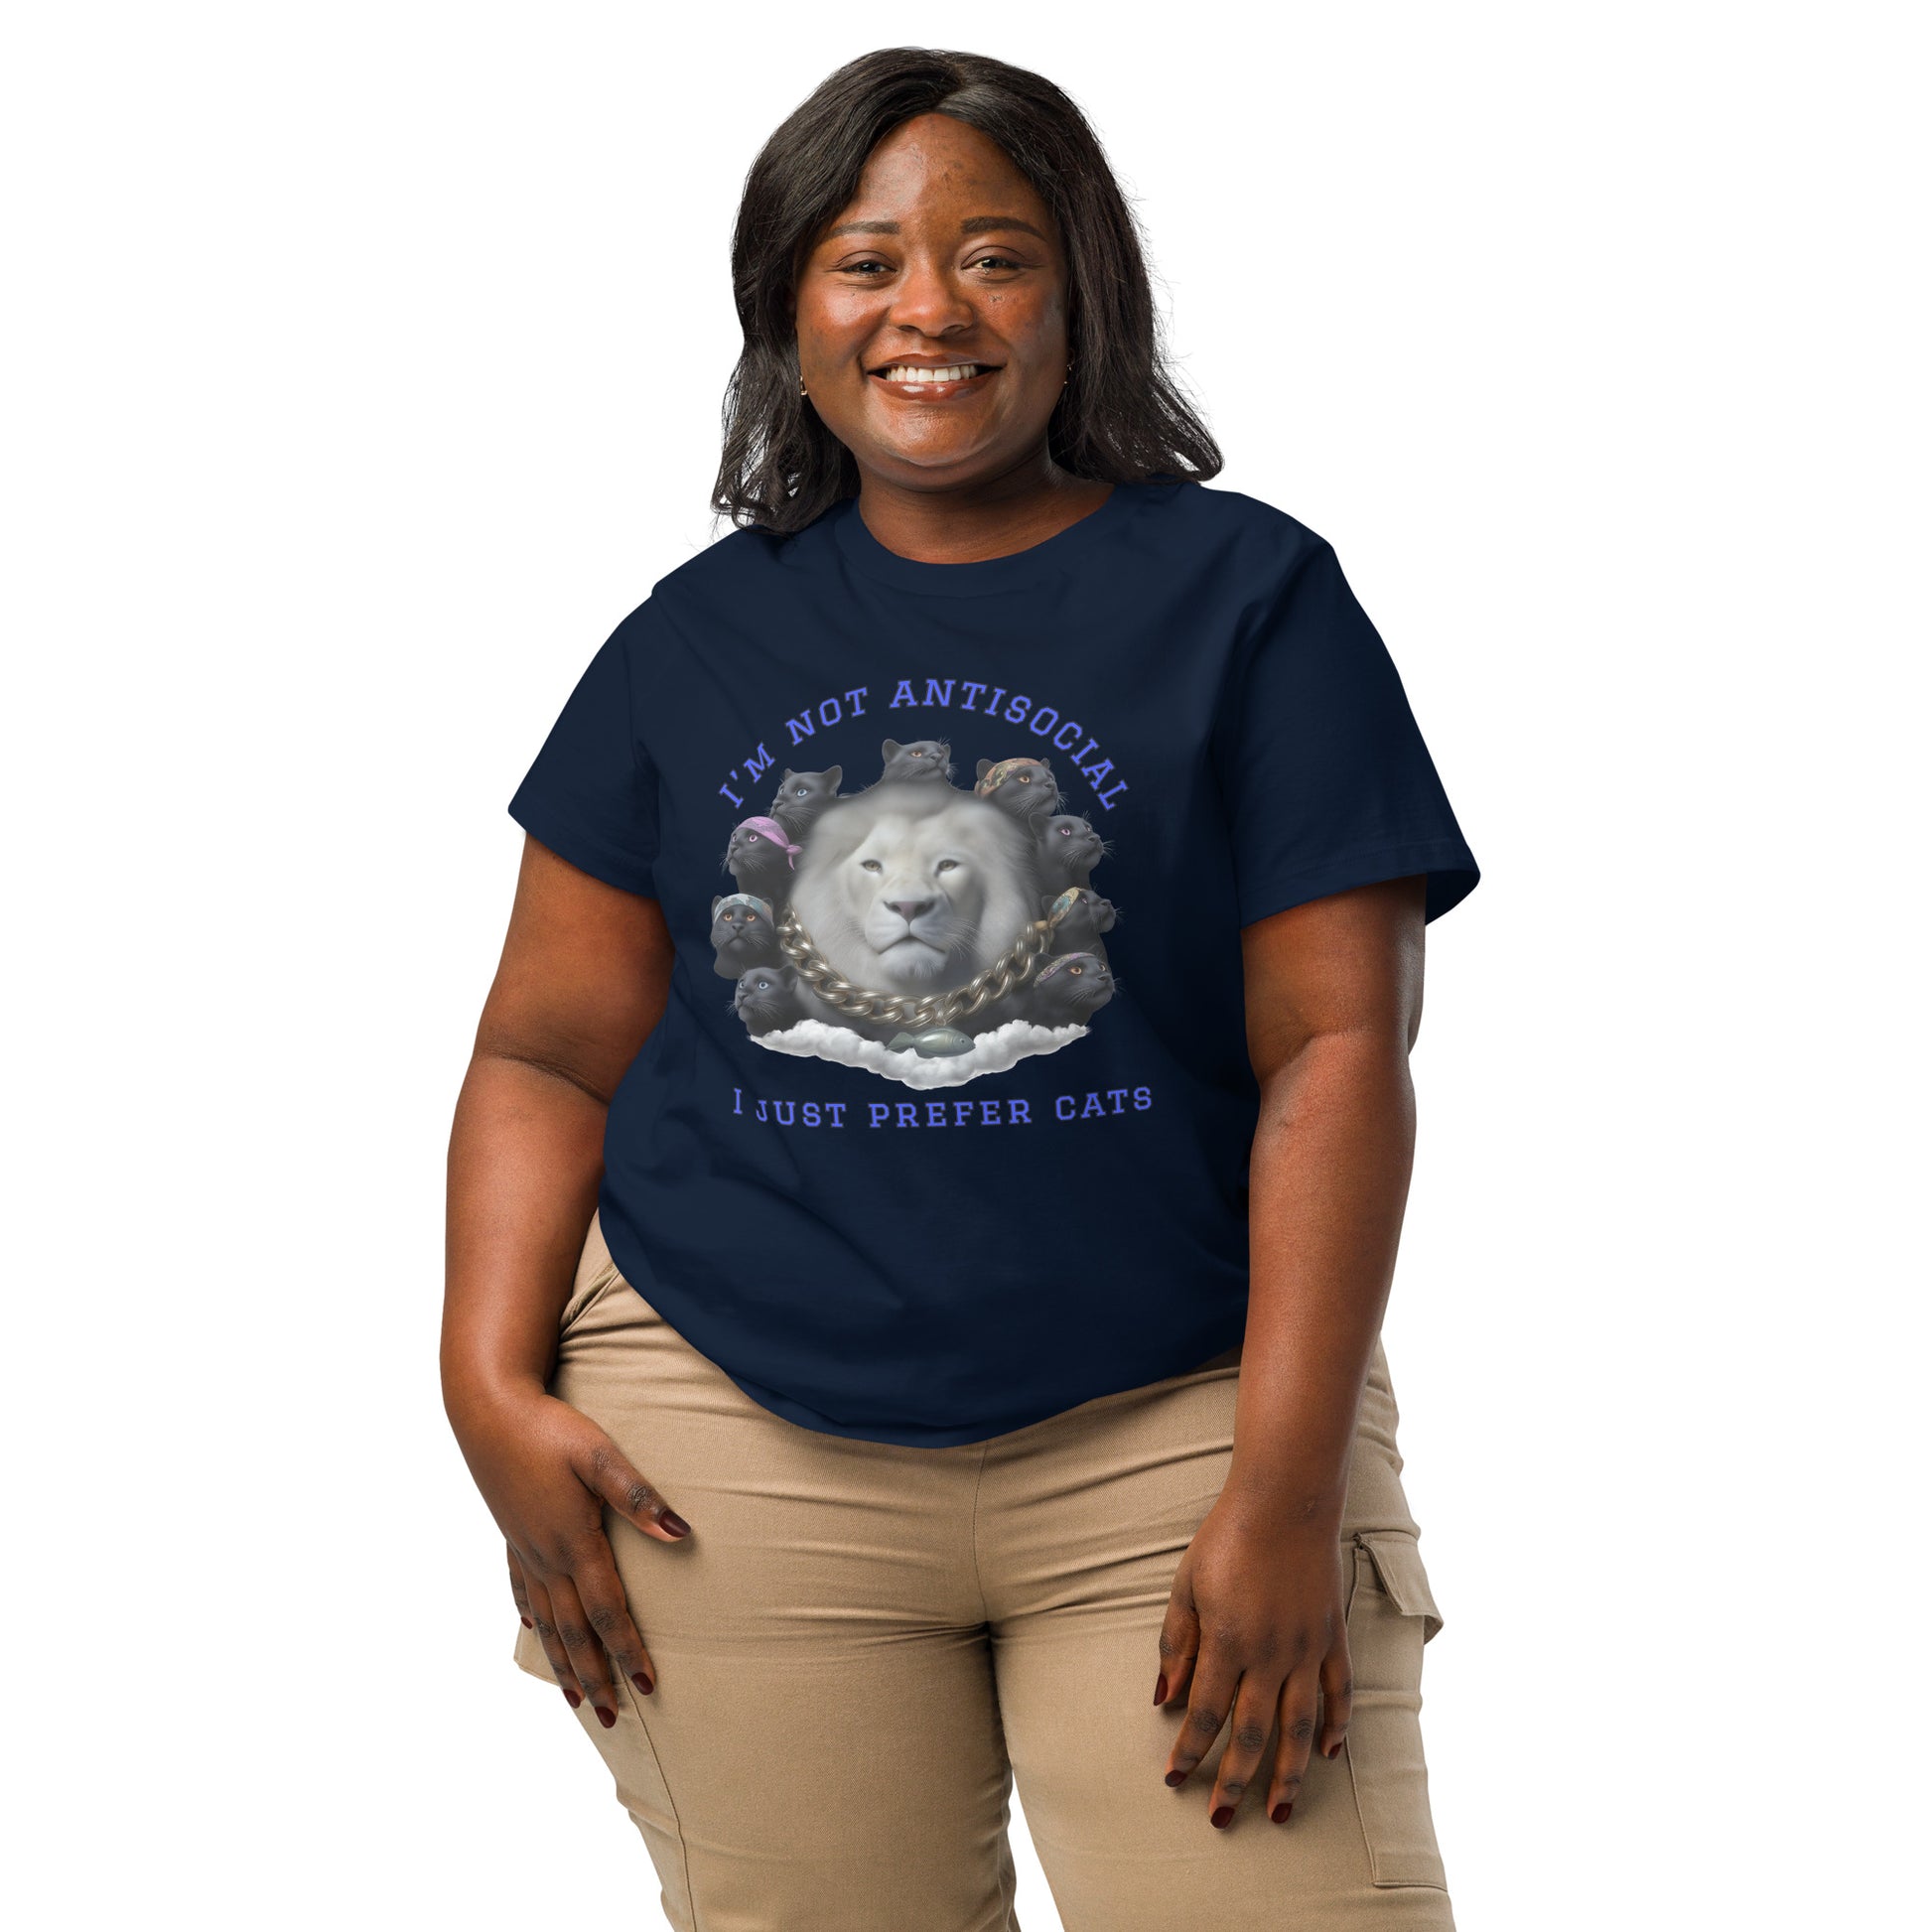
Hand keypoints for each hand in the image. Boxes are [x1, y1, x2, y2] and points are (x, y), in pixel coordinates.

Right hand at [452, 1383, 690, 1725]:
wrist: (488, 1412)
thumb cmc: (549, 1429)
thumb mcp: (601, 1456)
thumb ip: (639, 1498)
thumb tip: (681, 1534)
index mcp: (573, 1543)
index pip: (606, 1611)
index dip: (627, 1651)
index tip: (647, 1686)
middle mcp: (546, 1557)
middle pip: (574, 1632)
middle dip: (595, 1676)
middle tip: (612, 1718)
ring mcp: (524, 1549)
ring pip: (546, 1621)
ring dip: (563, 1663)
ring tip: (575, 1700)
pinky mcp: (511, 1535)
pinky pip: (522, 1590)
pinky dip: (532, 1619)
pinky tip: (533, 1631)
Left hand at [1153, 1497, 1350, 1827]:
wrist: (1286, 1501)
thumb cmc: (1227, 1538)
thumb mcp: (1186, 1585)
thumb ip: (1177, 1644)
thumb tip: (1165, 1697)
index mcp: (1228, 1641)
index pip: (1206, 1713)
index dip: (1190, 1751)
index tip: (1175, 1778)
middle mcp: (1271, 1654)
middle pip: (1252, 1734)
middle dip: (1234, 1782)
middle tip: (1221, 1818)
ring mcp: (1307, 1648)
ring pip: (1300, 1729)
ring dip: (1289, 1775)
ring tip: (1281, 1811)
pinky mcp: (1332, 1636)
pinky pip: (1340, 1693)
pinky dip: (1337, 1727)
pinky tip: (1328, 1755)